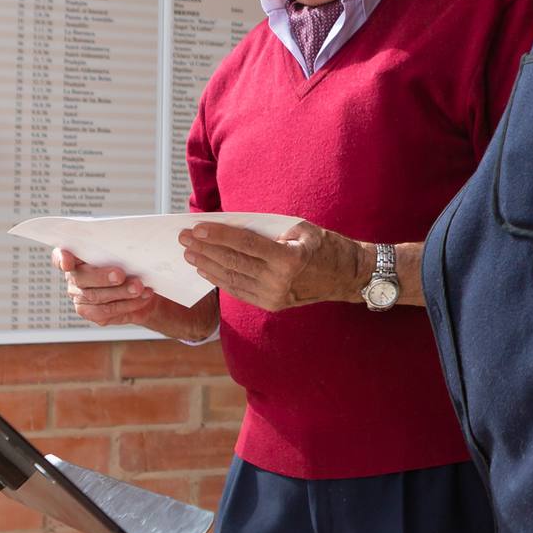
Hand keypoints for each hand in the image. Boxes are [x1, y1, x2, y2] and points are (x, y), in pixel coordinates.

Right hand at [52, 248, 211, 340]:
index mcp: (76, 257)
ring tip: (139, 286)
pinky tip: (142, 297)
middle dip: (102, 276)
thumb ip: (117, 247)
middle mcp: (74, 278)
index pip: (59, 257)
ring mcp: (81, 297)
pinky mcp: (92, 313)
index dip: (61, 259)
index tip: (68, 261)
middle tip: (120, 274)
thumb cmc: (131, 263)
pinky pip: (107, 312)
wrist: (146, 288)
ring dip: (121, 292)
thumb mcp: (126, 251)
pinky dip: (128, 304)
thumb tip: (124, 243)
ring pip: (96, 297)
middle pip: (81, 278)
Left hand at [181, 220, 363, 311]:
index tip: (197, 228)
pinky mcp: (272, 305)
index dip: (218, 236)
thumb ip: (268, 229)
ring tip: (189, 252)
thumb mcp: (301, 229)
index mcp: (288, 259)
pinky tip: (206, 269)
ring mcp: (274, 296)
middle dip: (205, 249)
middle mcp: (279, 281)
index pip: (244, 245)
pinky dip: (220, 279)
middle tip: (184, 237)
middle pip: (233, 262)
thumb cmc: (326, 246)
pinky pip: (239, 291)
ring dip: (207, 265)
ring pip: (232, 278)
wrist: (348, 277)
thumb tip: (232, 227)